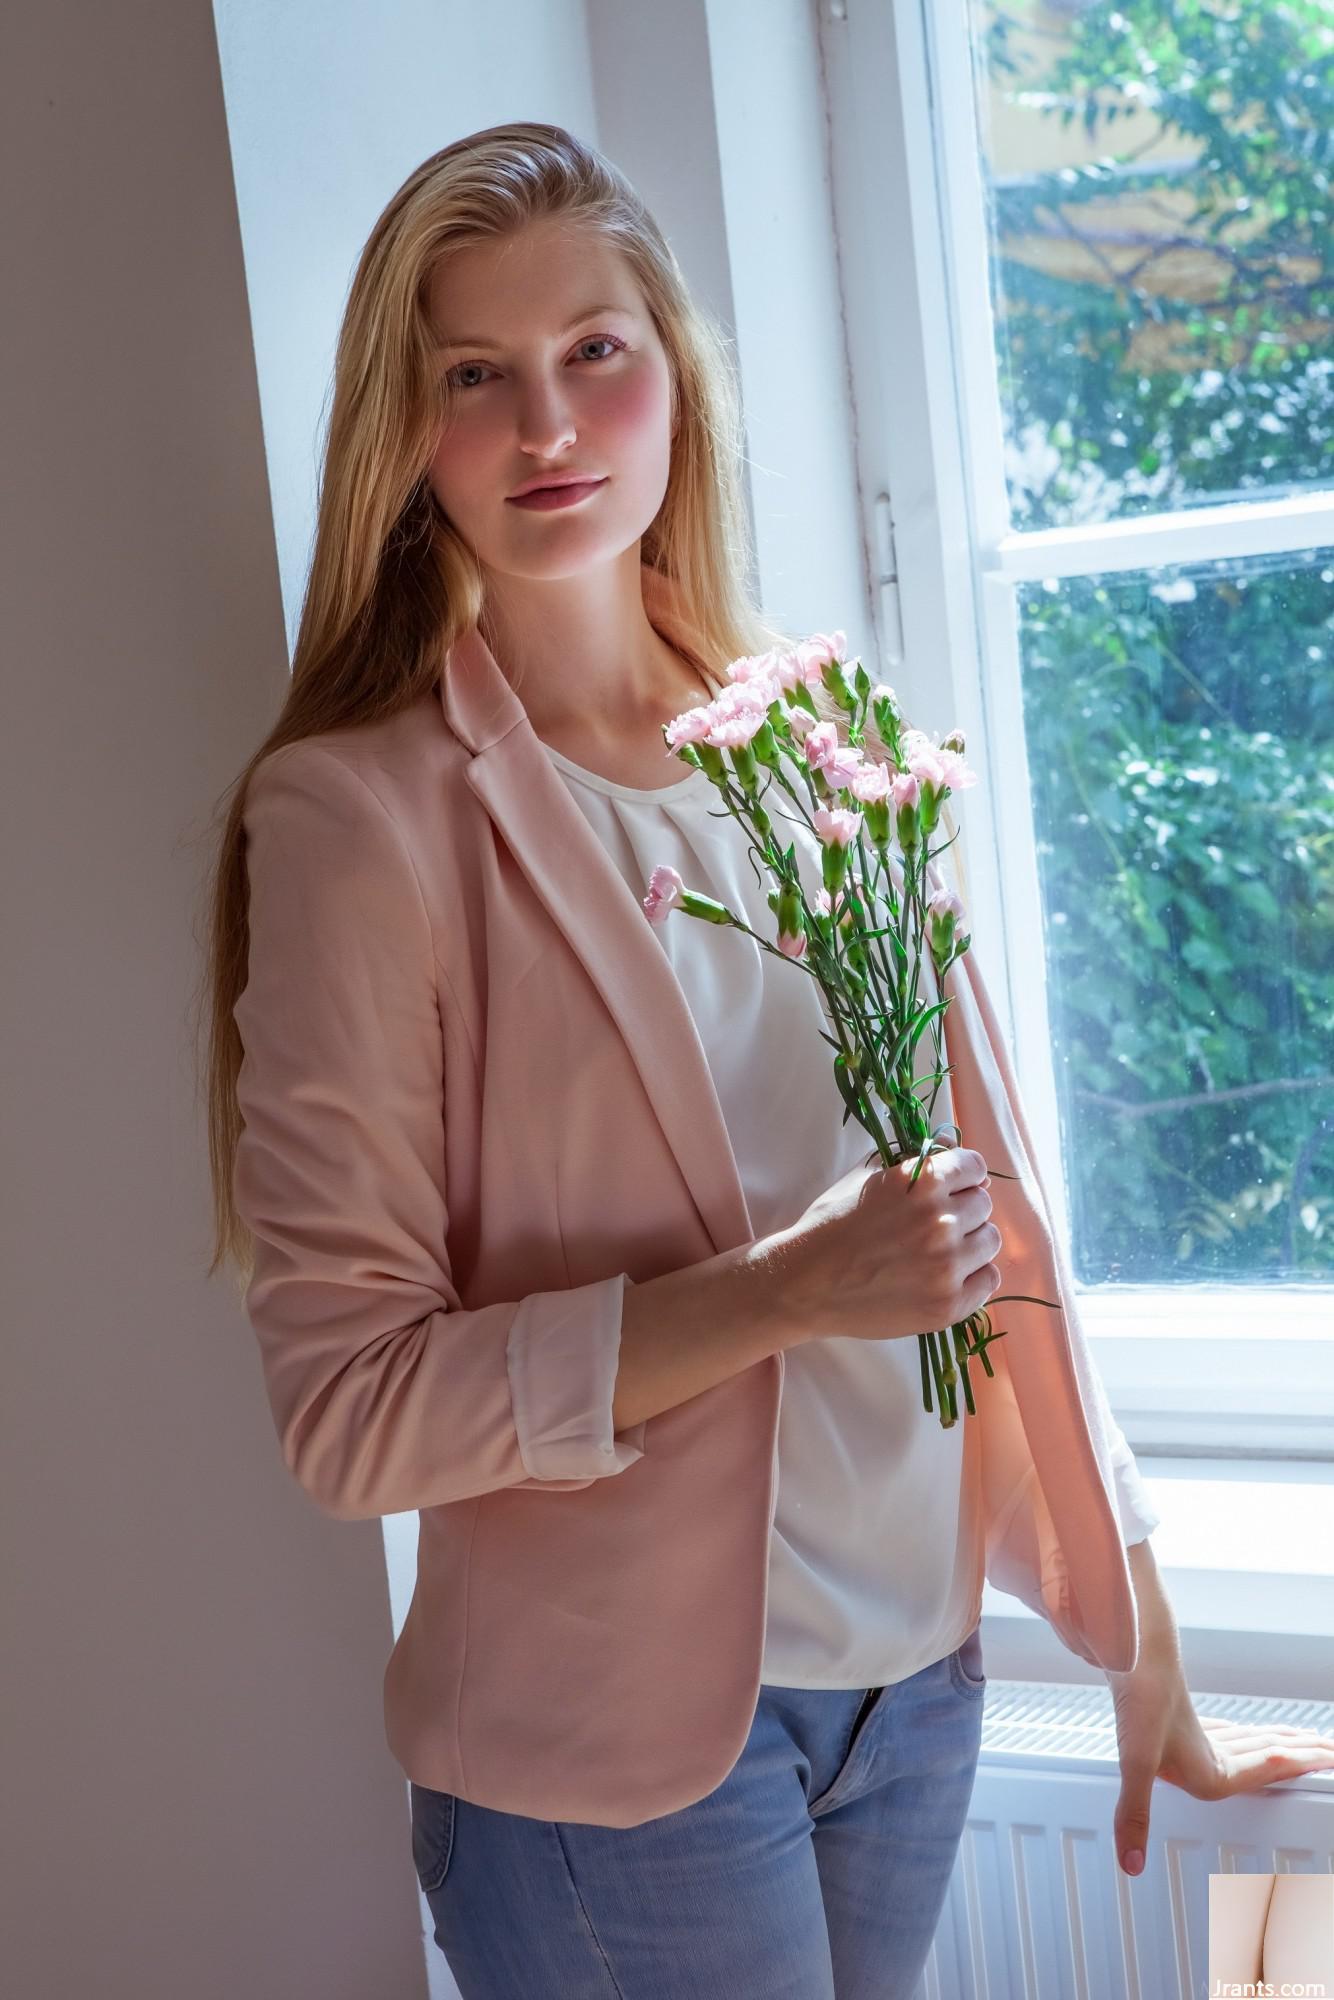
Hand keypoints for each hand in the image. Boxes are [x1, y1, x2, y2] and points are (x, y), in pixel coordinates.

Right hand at [774, 1146, 1000, 1344]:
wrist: (804, 1283)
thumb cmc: (832, 1224)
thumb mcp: (866, 1177)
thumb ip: (914, 1161)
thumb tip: (955, 1152)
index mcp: (922, 1181)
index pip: (974, 1166)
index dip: (962, 1175)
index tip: (952, 1188)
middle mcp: (940, 1220)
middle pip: (983, 1204)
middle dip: (963, 1209)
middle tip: (933, 1224)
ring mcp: (947, 1266)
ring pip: (990, 1241)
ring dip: (970, 1243)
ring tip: (939, 1252)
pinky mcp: (948, 1305)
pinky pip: (988, 1281)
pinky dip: (972, 1276)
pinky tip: (946, 1276)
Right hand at [1105, 1540, 1333, 1878]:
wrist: (1129, 1654)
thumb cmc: (1135, 1702)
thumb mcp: (1138, 1764)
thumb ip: (1133, 1816)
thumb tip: (1131, 1865)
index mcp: (1200, 1776)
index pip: (1262, 1776)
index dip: (1295, 1769)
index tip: (1324, 1763)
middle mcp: (1200, 1762)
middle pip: (1265, 1762)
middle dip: (1299, 1758)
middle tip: (1329, 1752)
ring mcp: (1198, 1742)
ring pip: (1254, 1747)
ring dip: (1283, 1746)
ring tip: (1311, 1744)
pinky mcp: (1190, 1721)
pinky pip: (1238, 1734)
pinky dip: (1258, 1735)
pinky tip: (1264, 1736)